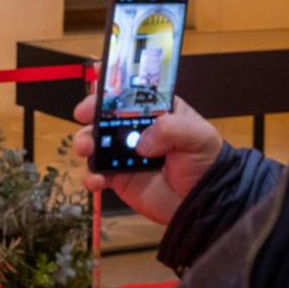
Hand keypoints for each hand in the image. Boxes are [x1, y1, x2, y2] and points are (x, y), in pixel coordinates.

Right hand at [71, 94, 221, 224]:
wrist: (205, 201)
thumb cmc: (205, 161)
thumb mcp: (197, 135)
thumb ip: (171, 129)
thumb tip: (141, 143)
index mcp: (154, 110)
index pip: (129, 92)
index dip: (112, 87)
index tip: (98, 86)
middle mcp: (135, 128)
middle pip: (104, 114)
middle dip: (90, 110)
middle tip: (83, 114)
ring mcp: (124, 153)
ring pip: (95, 142)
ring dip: (84, 141)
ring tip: (85, 148)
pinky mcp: (118, 178)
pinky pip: (97, 174)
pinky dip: (91, 176)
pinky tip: (96, 180)